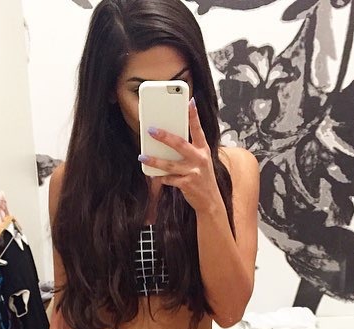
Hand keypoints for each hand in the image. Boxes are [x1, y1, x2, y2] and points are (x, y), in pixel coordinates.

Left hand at [138, 98, 221, 212]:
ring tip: (142, 156)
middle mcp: (200, 159)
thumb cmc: (202, 178)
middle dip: (164, 136)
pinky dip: (161, 177)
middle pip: (180, 144)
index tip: (190, 101)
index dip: (194, 115)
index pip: (198, 129)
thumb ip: (190, 150)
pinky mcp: (187, 184)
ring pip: (170, 164)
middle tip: (151, 130)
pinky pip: (169, 179)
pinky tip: (155, 176)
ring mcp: (194, 172)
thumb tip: (168, 141)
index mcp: (204, 150)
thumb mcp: (201, 161)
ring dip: (155, 160)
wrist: (210, 201)